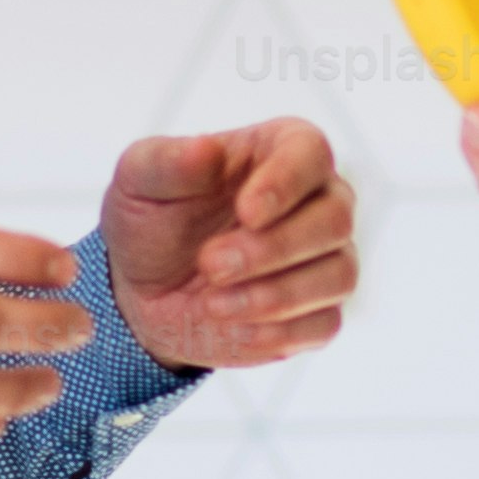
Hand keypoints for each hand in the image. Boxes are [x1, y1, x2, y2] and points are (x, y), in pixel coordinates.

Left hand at [99, 119, 355, 373]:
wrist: (146, 291)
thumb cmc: (153, 220)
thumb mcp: (139, 182)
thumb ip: (166, 161)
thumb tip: (206, 149)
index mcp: (283, 151)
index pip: (311, 153)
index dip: (286, 183)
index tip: (246, 212)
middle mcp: (319, 201)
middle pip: (335, 219)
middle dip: (273, 248)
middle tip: (210, 264)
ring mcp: (327, 258)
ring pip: (338, 275)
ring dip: (275, 294)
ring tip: (212, 302)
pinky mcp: (319, 311)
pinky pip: (325, 322)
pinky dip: (279, 329)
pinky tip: (233, 323)